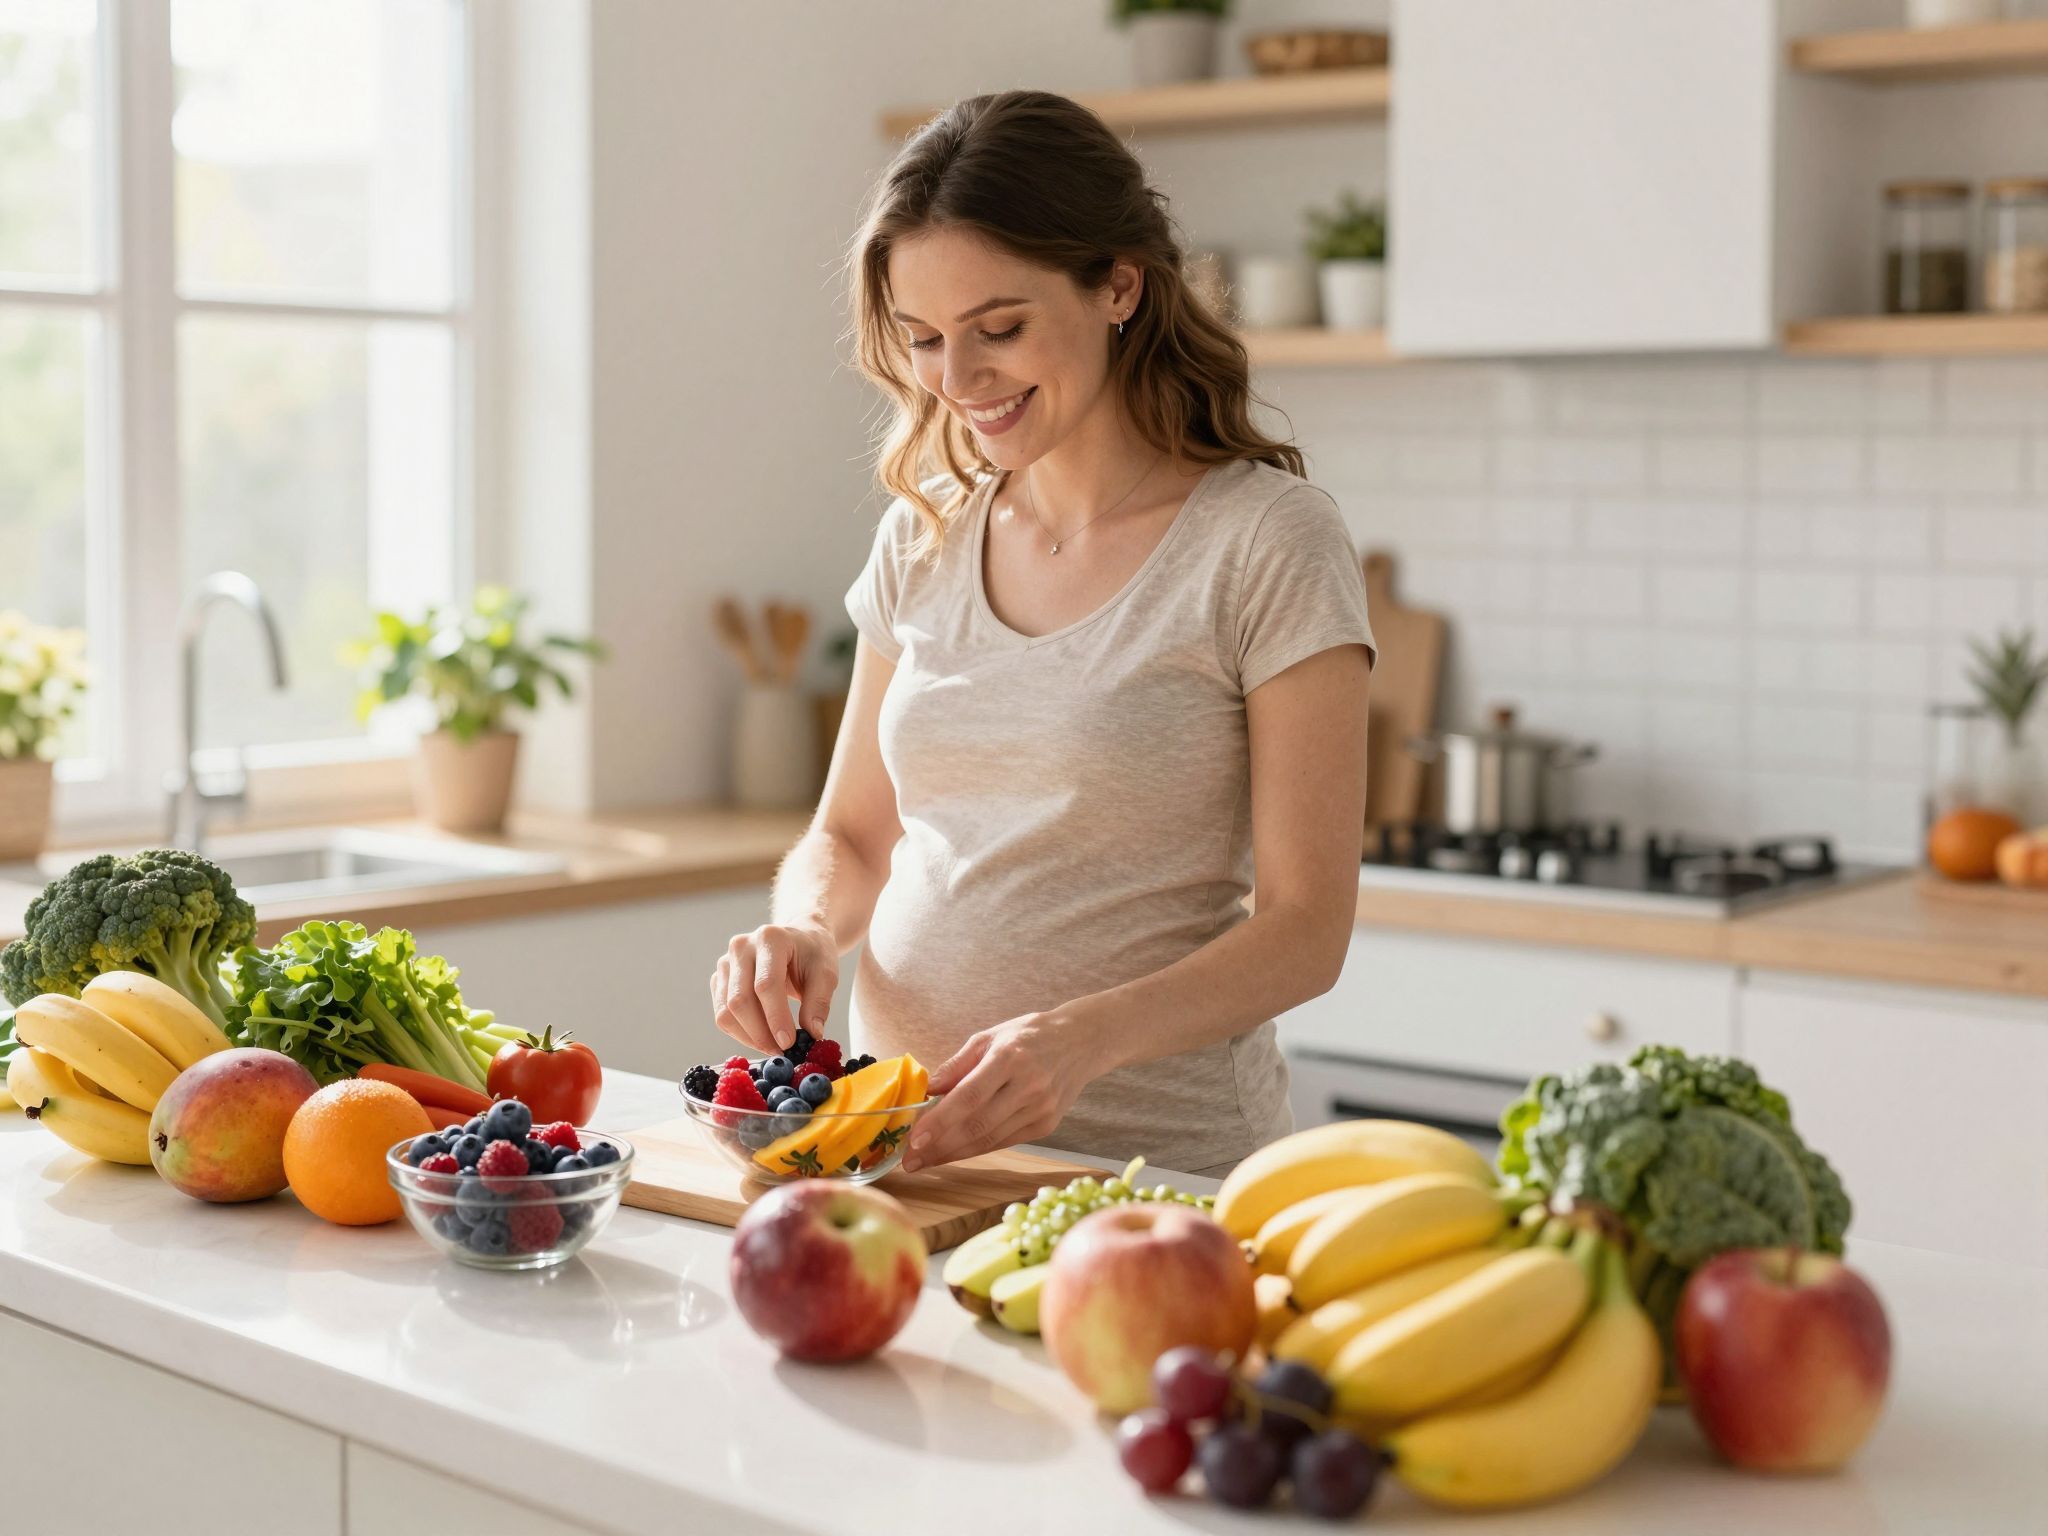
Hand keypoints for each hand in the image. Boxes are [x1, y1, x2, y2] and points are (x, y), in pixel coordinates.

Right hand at [710, 922, 836, 1054]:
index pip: (766, 984)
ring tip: (773, 1048)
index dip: (776, 1017)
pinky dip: (740, 1033)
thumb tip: (812, 1035)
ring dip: (748, 1037)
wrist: (799, 940)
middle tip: (781, 1051)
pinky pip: (722, 1014)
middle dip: (760, 1033)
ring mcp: (725, 963)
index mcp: (770, 938)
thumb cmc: (813, 955)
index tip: (788, 1043)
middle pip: (740, 1000)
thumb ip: (819, 1002)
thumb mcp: (826, 973)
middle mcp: (741, 947)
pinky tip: (761, 1038)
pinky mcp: (719, 980)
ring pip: (726, 1011)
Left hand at [901, 1008, 1104, 1172]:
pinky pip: (1004, 1142)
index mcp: (1010, 1057)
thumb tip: (928, 1090)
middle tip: (910, 1160)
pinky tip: (953, 1152)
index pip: (969, 1097)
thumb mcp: (989, 1036)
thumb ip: (957, 1065)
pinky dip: (976, 1149)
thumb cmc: (1029, 1035)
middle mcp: (1029, 1086)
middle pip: (977, 1126)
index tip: (914, 1139)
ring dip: (953, 1154)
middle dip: (939, 1147)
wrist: (1081, 1042)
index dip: (940, 1122)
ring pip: (989, 1140)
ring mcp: (1041, 1109)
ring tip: (925, 1160)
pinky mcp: (1047, 1125)